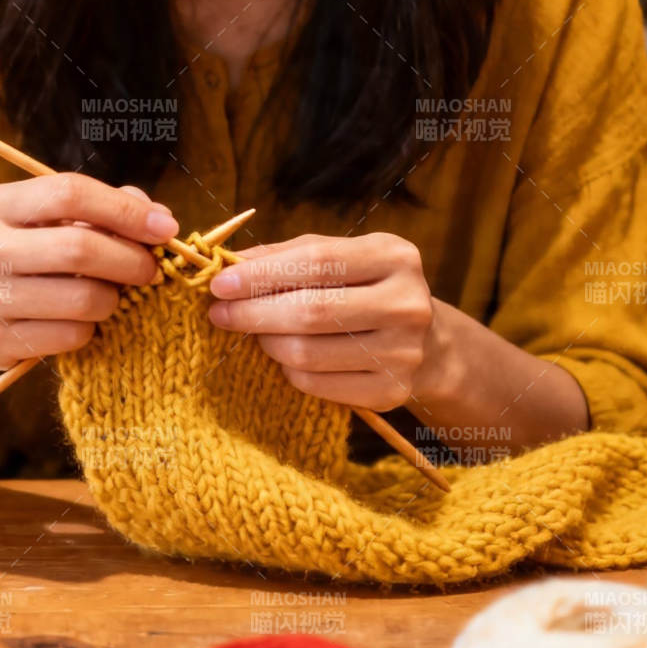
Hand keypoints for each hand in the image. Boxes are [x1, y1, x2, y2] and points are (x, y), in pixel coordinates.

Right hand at [0, 173, 177, 369]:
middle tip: (151, 269)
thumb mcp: (44, 221)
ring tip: (112, 295)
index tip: (165, 226)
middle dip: (131, 259)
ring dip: (113, 298)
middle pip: (79, 247)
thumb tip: (157, 216)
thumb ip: (100, 210)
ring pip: (82, 297)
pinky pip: (71, 335)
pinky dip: (91, 328)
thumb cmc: (18, 259)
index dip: (124, 210)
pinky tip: (83, 320)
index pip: (69, 193)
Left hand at [206, 233, 443, 411]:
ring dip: (267, 343)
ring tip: (255, 333)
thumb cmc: (364, 288)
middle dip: (253, 313)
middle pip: (310, 311)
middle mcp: (406, 304)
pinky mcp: (391, 391)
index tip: (220, 284)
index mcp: (394, 257)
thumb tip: (228, 263)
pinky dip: (288, 372)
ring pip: (307, 353)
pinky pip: (316, 384)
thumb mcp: (337, 258)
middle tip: (219, 313)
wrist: (426, 343)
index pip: (316, 263)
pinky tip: (285, 358)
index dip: (261, 274)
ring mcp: (403, 352)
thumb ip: (285, 256)